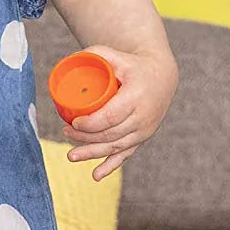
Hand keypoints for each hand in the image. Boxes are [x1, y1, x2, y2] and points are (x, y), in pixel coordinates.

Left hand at [60, 44, 176, 180]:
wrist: (162, 76)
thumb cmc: (133, 65)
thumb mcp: (116, 55)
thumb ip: (94, 53)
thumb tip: (67, 61)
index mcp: (136, 98)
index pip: (111, 117)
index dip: (91, 124)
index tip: (74, 122)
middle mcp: (143, 117)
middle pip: (110, 134)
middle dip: (85, 137)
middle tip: (66, 132)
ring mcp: (145, 130)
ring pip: (116, 146)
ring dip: (92, 153)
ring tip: (71, 155)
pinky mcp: (143, 137)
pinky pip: (126, 154)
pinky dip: (111, 166)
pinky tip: (96, 176)